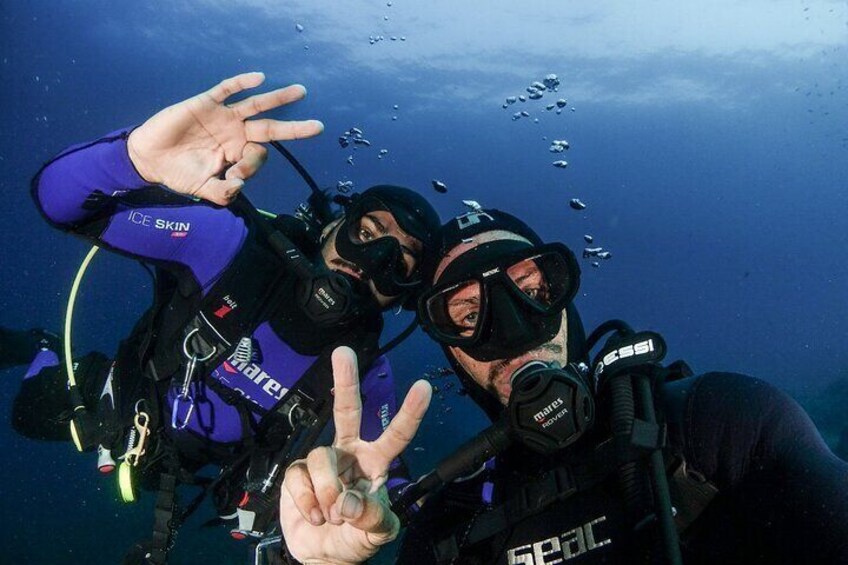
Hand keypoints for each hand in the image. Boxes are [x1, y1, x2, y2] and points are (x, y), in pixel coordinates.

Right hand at [127, 72, 322, 205]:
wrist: (148, 158)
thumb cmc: (178, 174)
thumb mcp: (202, 189)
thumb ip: (222, 193)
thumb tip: (238, 187)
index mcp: (237, 154)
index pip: (258, 156)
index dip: (252, 165)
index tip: (233, 176)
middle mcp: (235, 134)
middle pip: (271, 129)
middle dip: (295, 129)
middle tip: (319, 127)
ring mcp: (223, 117)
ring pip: (256, 105)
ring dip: (279, 98)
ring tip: (301, 92)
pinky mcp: (205, 103)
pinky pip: (227, 89)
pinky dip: (242, 83)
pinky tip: (259, 78)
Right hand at [280, 347, 431, 564]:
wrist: (320, 556)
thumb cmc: (355, 540)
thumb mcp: (377, 533)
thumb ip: (372, 517)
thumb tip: (348, 501)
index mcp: (377, 462)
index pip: (397, 435)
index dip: (411, 412)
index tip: (424, 387)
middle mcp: (350, 454)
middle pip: (348, 410)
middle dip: (346, 380)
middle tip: (343, 352)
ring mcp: (323, 462)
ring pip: (322, 457)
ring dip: (326, 490)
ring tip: (330, 515)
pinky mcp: (298, 473)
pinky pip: (299, 476)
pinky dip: (306, 501)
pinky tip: (314, 515)